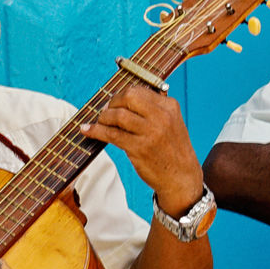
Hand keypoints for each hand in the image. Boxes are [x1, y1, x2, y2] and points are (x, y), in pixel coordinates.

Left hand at [85, 84, 207, 223]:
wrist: (181, 178)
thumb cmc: (173, 151)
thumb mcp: (172, 123)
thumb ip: (153, 110)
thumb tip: (123, 99)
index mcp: (169, 106)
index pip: (139, 90)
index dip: (122, 96)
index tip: (114, 103)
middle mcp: (162, 116)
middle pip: (128, 97)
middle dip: (112, 102)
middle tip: (106, 111)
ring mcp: (151, 132)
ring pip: (118, 115)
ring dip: (104, 117)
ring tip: (100, 123)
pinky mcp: (140, 148)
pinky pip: (112, 134)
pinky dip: (96, 131)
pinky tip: (88, 130)